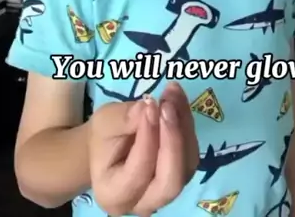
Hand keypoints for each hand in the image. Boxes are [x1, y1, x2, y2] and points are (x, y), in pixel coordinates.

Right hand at [89, 82, 198, 216]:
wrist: (109, 146)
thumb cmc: (102, 139)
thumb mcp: (103, 123)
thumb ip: (123, 119)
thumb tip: (149, 107)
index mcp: (115, 195)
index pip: (139, 173)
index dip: (148, 139)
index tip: (150, 105)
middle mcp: (145, 202)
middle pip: (170, 181)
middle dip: (173, 139)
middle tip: (167, 104)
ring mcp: (167, 190)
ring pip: (186, 163)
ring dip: (183, 124)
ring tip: (171, 93)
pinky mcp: (182, 171)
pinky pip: (191, 149)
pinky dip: (186, 121)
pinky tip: (176, 97)